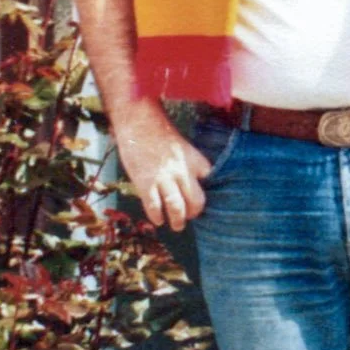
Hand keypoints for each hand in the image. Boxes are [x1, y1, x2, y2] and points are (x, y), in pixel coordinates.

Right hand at [113, 107, 211, 230]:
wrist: (139, 123)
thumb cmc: (160, 134)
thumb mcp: (183, 146)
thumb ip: (188, 165)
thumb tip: (190, 185)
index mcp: (194, 159)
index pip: (209, 180)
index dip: (206, 190)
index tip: (201, 198)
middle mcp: (182, 170)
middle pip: (196, 200)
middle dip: (194, 213)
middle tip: (189, 216)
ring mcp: (164, 177)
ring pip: (177, 208)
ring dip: (178, 221)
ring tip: (177, 226)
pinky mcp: (145, 182)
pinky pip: (154, 207)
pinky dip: (157, 217)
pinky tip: (158, 220)